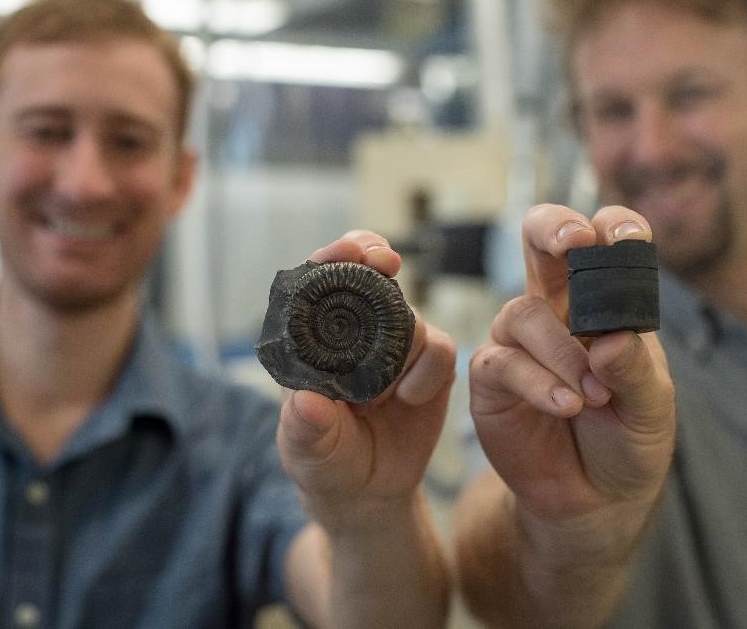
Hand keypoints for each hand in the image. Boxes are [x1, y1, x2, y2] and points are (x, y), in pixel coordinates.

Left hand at [276, 230, 456, 529]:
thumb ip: (306, 429)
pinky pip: (441, 349)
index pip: (320, 281)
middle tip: (384, 263)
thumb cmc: (326, 464)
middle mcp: (355, 331)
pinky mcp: (431, 365)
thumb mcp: (307, 452)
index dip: (335, 257)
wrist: (369, 493)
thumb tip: (308, 403)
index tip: (349, 252)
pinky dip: (428, 372)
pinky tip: (410, 400)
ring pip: (410, 315)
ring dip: (402, 351)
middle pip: (368, 273)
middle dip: (376, 258)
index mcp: (313, 338)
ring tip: (382, 398)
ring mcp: (395, 344)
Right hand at [468, 204, 674, 522]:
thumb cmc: (628, 440)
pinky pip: (503, 362)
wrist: (595, 500)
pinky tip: (567, 407)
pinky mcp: (492, 378)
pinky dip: (539, 383)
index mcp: (604, 304)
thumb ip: (636, 372)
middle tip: (575, 243)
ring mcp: (520, 341)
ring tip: (593, 398)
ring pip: (524, 313)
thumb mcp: (651, 409)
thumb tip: (610, 340)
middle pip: (541, 241)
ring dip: (562, 352)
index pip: (604, 244)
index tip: (626, 239)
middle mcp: (557, 310)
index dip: (612, 228)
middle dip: (554, 228)